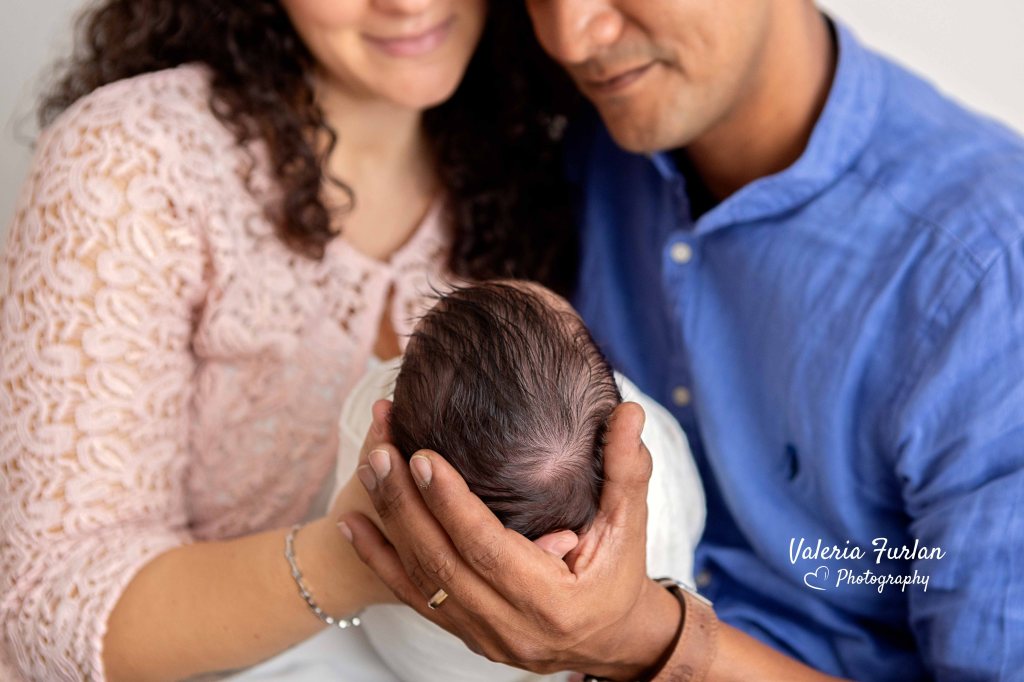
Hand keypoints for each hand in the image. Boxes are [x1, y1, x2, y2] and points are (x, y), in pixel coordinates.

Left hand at [339, 400, 681, 678]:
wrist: (610, 641)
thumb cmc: (619, 576)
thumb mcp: (631, 526)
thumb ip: (629, 470)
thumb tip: (630, 411)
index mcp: (551, 600)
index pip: (488, 549)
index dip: (452, 505)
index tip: (422, 457)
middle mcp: (509, 625)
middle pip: (442, 563)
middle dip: (406, 505)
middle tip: (382, 450)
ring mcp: (480, 634)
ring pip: (420, 580)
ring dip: (389, 523)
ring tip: (368, 469)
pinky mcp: (462, 632)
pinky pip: (411, 597)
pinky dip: (379, 559)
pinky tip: (352, 522)